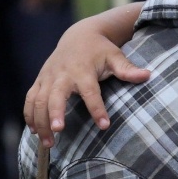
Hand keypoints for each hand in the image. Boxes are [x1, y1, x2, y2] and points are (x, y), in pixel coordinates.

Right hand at [23, 20, 150, 141]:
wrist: (78, 35)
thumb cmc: (100, 50)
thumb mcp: (115, 57)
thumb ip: (128, 69)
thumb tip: (148, 75)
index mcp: (83, 70)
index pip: (91, 92)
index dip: (97, 109)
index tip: (104, 125)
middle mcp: (62, 74)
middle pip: (55, 95)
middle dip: (54, 112)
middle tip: (59, 131)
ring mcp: (48, 78)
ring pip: (38, 100)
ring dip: (40, 121)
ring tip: (48, 143)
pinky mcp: (39, 81)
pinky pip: (30, 99)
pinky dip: (29, 115)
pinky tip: (35, 132)